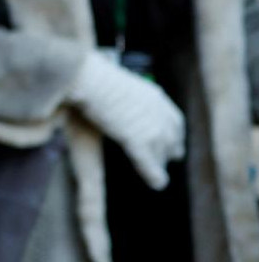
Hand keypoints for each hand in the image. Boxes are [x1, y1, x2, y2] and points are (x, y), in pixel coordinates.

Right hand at [67, 52, 185, 189]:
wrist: (88, 77)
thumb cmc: (89, 76)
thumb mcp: (113, 83)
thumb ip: (118, 94)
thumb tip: (102, 96)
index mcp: (154, 97)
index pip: (174, 121)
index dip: (171, 134)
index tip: (168, 142)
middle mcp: (159, 112)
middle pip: (172, 139)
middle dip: (168, 151)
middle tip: (163, 162)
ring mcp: (150, 126)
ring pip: (163, 154)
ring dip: (159, 164)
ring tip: (157, 178)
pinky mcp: (137, 140)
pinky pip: (150, 164)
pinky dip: (155, 176)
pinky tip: (157, 184)